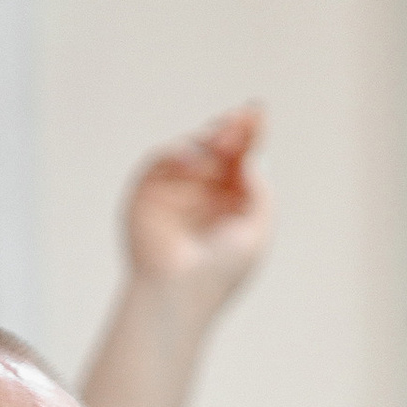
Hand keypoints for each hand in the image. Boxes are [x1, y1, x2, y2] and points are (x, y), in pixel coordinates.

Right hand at [120, 106, 270, 309]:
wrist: (180, 293)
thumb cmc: (221, 270)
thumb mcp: (258, 228)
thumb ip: (259, 187)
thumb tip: (250, 155)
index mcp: (233, 200)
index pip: (241, 157)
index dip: (250, 133)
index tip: (257, 113)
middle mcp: (204, 190)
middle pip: (218, 145)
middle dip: (231, 130)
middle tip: (240, 122)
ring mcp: (176, 188)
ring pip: (193, 146)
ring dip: (208, 138)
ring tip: (222, 142)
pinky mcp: (147, 190)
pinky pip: (161, 158)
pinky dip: (177, 153)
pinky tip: (194, 161)